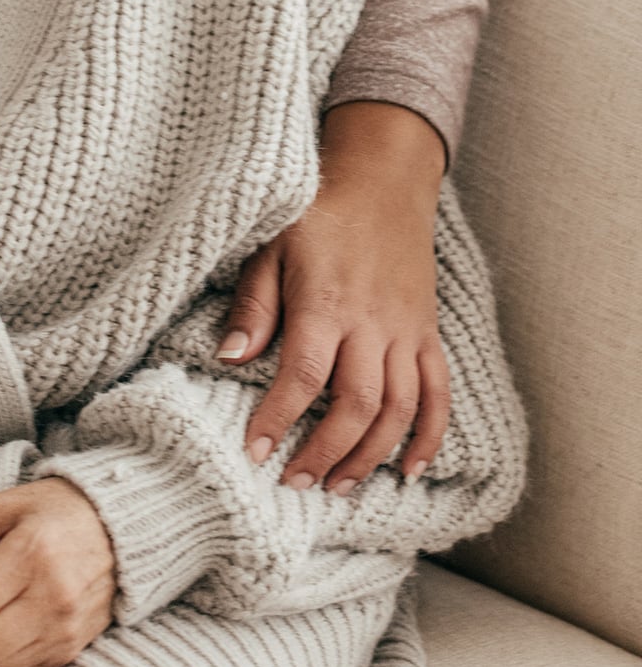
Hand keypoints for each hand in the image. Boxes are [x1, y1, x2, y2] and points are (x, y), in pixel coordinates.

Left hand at [218, 101, 449, 492]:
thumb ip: (254, 306)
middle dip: (326, 452)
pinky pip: (437, 394)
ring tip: (336, 485)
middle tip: (296, 483)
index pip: (304, 375)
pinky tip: (407, 470)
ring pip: (398, 408)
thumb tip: (229, 359)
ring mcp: (407, 332)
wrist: (382, 181)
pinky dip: (428, 436)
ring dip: (369, 455)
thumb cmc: (316, 214)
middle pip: (357, 404)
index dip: (279, 419)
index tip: (255, 454)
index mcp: (326, 302)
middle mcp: (372, 323)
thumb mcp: (270, 247)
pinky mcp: (427, 334)